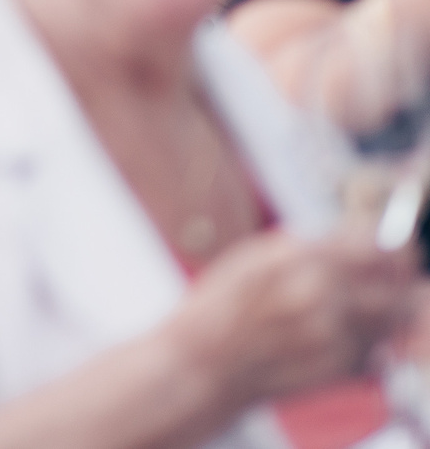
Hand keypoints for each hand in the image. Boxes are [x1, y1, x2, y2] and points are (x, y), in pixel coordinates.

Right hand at [166, 229, 417, 409]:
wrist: (205, 363)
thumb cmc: (222, 306)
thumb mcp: (255, 256)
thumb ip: (310, 246)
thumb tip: (362, 237)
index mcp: (297, 258)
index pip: (376, 244)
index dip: (390, 242)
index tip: (391, 244)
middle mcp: (321, 294)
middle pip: (398, 281)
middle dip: (398, 276)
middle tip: (390, 274)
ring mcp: (333, 334)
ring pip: (396, 316)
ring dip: (390, 307)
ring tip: (366, 305)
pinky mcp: (340, 367)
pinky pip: (379, 347)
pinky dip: (371, 339)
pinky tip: (344, 334)